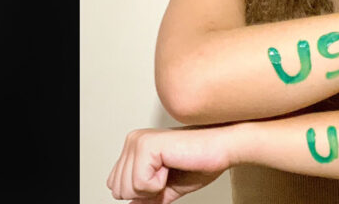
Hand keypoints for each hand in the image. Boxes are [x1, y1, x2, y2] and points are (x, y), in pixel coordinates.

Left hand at [107, 127, 230, 202]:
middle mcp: (133, 141)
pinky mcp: (146, 146)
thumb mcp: (167, 187)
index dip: (143, 193)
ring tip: (171, 168)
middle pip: (118, 189)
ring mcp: (138, 141)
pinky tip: (172, 165)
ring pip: (126, 188)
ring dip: (153, 188)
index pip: (116, 185)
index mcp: (135, 147)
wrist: (222, 149)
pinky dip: (159, 184)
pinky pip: (140, 183)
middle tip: (169, 173)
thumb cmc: (200, 162)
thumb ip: (147, 197)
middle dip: (146, 192)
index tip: (166, 177)